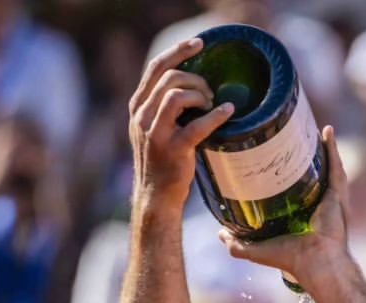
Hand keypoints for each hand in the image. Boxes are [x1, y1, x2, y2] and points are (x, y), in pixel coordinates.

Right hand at [129, 38, 234, 213]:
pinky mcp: (173, 150)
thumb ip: (162, 106)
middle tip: (209, 92)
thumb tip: (192, 83)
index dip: (178, 51)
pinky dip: (215, 116)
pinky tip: (227, 112)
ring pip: (177, 96)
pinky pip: (197, 125)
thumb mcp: (153, 128)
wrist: (156, 196)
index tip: (199, 44)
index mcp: (138, 107)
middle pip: (169, 78)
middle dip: (195, 79)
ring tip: (211, 105)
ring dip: (200, 95)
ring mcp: (155, 134)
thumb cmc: (161, 161)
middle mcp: (142, 117)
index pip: (155, 68)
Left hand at [219, 126, 350, 291]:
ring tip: (308, 126)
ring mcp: (328, 196)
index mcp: (298, 215)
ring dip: (318, 146)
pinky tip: (326, 129)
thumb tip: (219, 233)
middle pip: (307, 172)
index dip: (281, 173)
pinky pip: (334, 164)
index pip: (289, 188)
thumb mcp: (256, 251)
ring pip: (323, 165)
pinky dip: (332, 146)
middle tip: (287, 135)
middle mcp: (315, 203)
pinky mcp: (337, 192)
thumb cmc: (290, 260)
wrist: (316, 262)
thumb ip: (236, 245)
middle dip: (301, 155)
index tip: (269, 156)